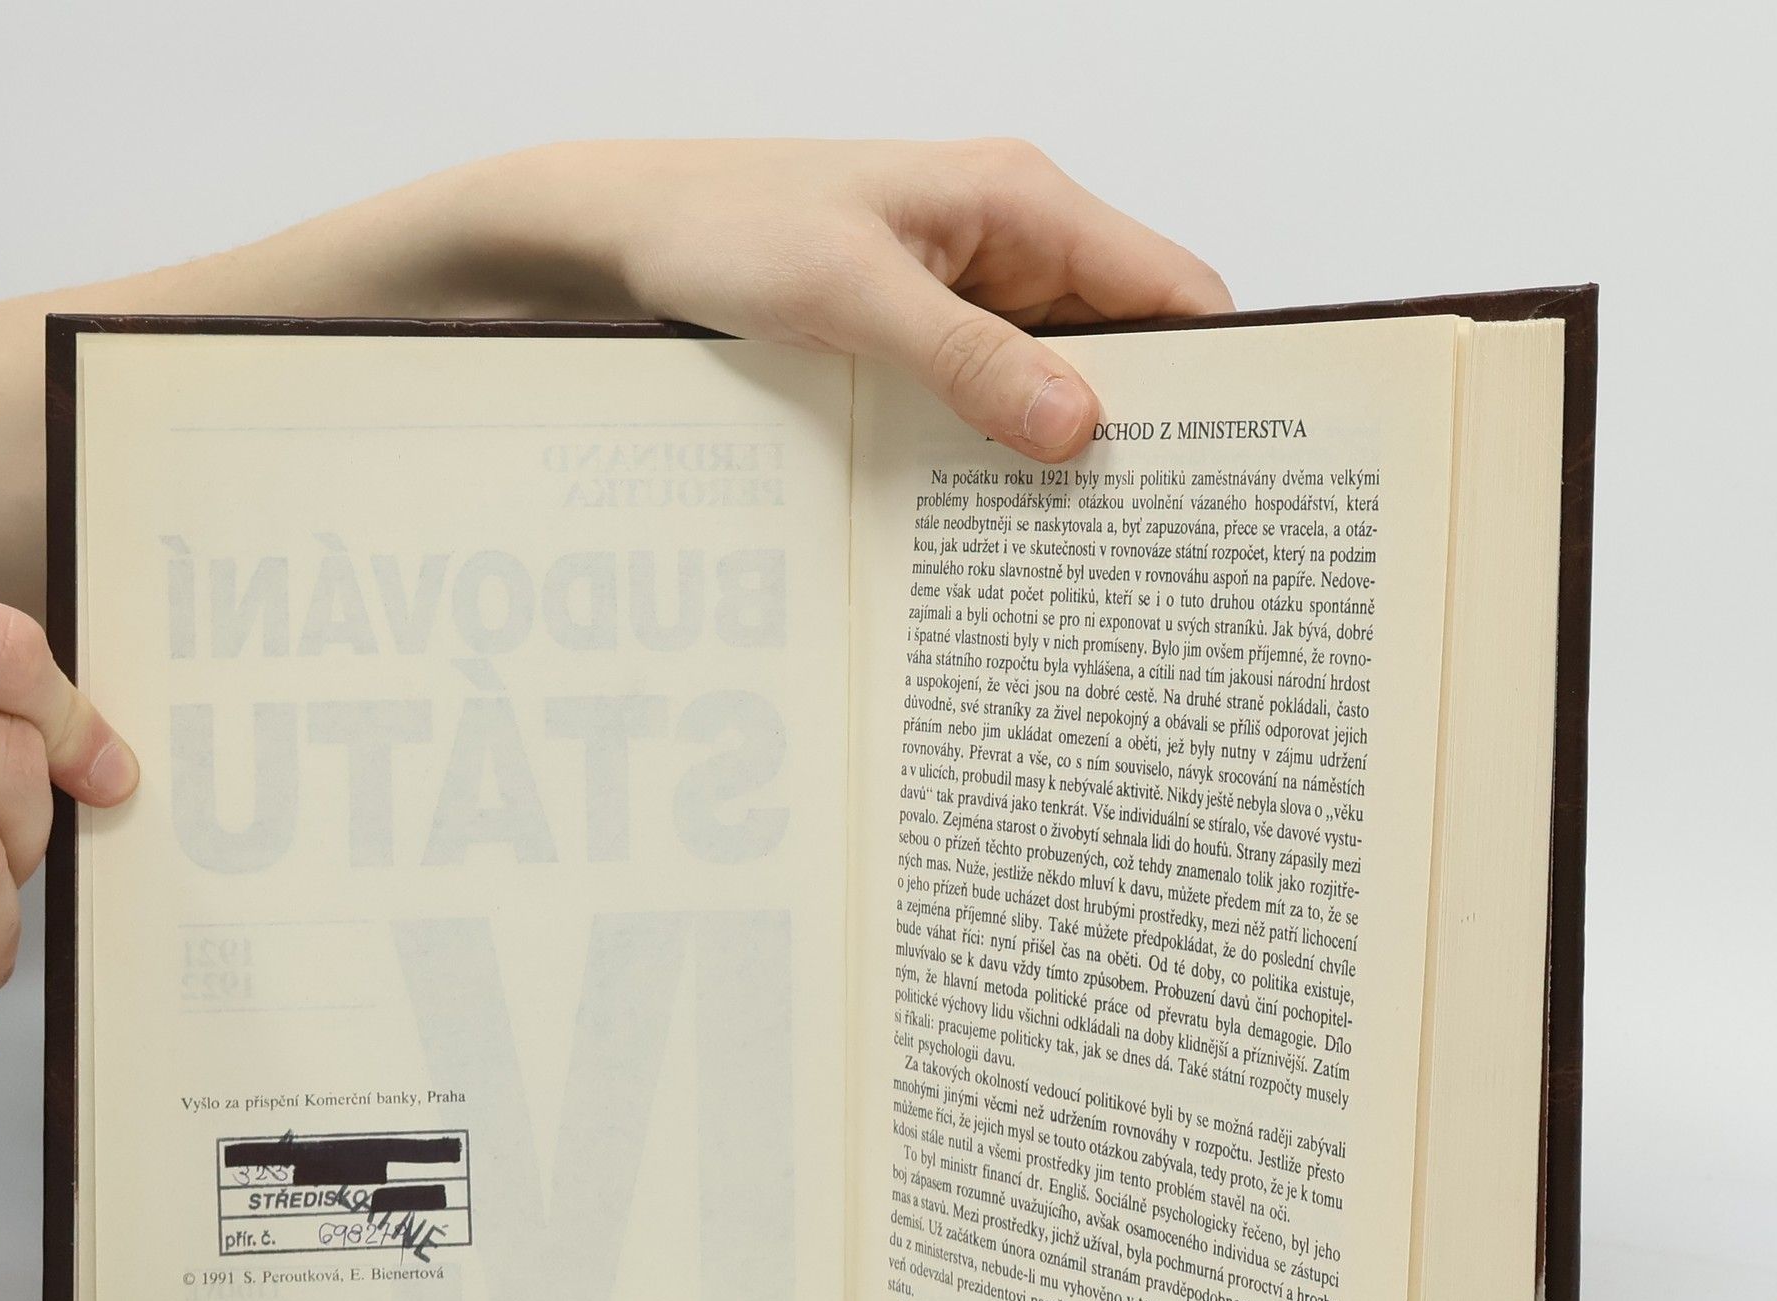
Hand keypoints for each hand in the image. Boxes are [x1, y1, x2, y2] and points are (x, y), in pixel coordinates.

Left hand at [461, 138, 1231, 461]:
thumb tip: (1078, 428)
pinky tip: (998, 517)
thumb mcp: (849, 296)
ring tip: (1079, 543)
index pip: (1170, 288)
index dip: (1217, 374)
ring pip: (1062, 384)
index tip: (1228, 470)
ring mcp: (971, 295)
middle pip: (1128, 347)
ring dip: (1066, 453)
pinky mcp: (929, 339)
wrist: (627, 238)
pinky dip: (1005, 453)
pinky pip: (996, 400)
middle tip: (1150, 536)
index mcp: (1021, 201)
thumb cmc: (727, 227)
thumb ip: (967, 360)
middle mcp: (1012, 244)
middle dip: (1143, 431)